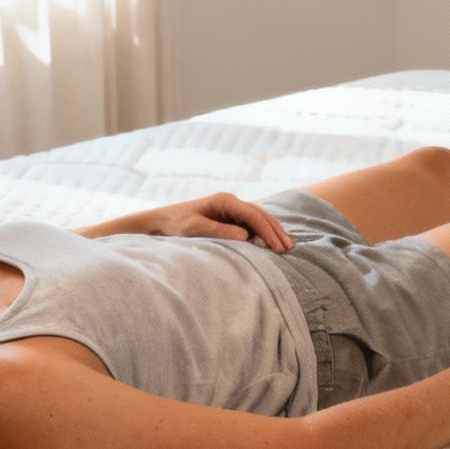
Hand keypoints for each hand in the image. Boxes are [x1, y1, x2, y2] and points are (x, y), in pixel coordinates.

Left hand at [142, 193, 293, 251]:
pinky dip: (263, 233)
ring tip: (286, 246)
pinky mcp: (229, 218)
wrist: (160, 222)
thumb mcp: (195, 228)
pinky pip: (252, 224)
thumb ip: (220, 231)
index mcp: (225, 200)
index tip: (278, 247)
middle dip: (276, 231)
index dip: (268, 231)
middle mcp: (230, 202)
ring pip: (259, 218)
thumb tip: (246, 236)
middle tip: (289, 248)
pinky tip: (272, 243)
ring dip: (272, 231)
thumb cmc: (175, 224)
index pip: (254, 215)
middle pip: (261, 214)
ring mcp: (231, 210)